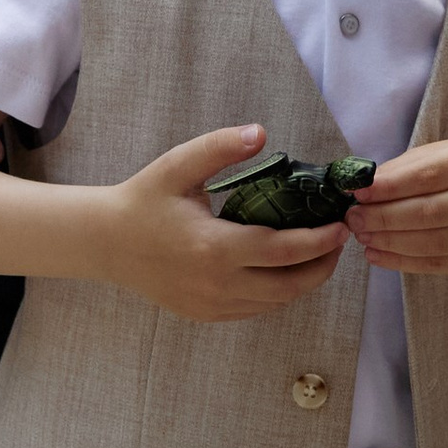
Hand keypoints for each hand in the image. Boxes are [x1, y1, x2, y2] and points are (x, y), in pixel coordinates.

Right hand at [107, 127, 348, 320]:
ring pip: (275, 303)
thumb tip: (261, 133)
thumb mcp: (178, 165)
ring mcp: (211, 305)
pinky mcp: (206, 315)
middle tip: (338, 241)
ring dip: (303, 281)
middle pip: (289, 286)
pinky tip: (286, 270)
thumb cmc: (144, 200)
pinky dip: (278, 294)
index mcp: (213, 247)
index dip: (320, 242)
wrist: (106, 243)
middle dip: (322, 266)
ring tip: (319, 254)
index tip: (341, 226)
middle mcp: (216, 284)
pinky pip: (255, 310)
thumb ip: (220, 147)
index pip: (283, 251)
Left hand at [347, 138, 447, 275]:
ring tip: (362, 236)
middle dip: (384, 218)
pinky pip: (438, 264)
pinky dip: (403, 262)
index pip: (428, 176)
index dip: (389, 187)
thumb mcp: (441, 155)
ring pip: (432, 243)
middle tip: (353, 219)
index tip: (358, 193)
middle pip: (429, 213)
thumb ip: (404, 169)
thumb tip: (363, 187)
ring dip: (390, 242)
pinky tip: (378, 254)